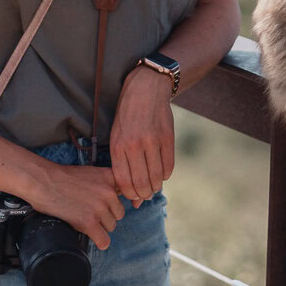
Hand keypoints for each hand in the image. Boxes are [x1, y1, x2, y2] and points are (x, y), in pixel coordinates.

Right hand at [21, 161, 124, 250]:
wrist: (43, 180)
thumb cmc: (62, 177)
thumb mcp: (91, 173)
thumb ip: (106, 183)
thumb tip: (117, 195)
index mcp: (110, 177)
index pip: (128, 194)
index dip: (119, 201)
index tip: (114, 205)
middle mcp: (109, 192)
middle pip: (119, 214)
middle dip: (106, 215)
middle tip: (90, 211)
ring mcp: (100, 207)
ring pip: (111, 227)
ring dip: (100, 226)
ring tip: (84, 218)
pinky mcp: (89, 222)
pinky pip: (104, 240)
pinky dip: (99, 241)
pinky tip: (92, 236)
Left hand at [110, 64, 174, 205]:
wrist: (146, 88)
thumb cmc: (127, 115)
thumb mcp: (117, 135)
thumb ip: (122, 162)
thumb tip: (132, 193)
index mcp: (118, 145)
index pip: (124, 182)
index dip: (129, 194)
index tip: (133, 197)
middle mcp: (135, 145)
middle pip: (141, 183)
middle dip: (143, 195)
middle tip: (144, 195)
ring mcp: (152, 141)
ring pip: (156, 178)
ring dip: (155, 187)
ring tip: (153, 186)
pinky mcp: (168, 137)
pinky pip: (169, 166)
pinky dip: (165, 175)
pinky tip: (161, 173)